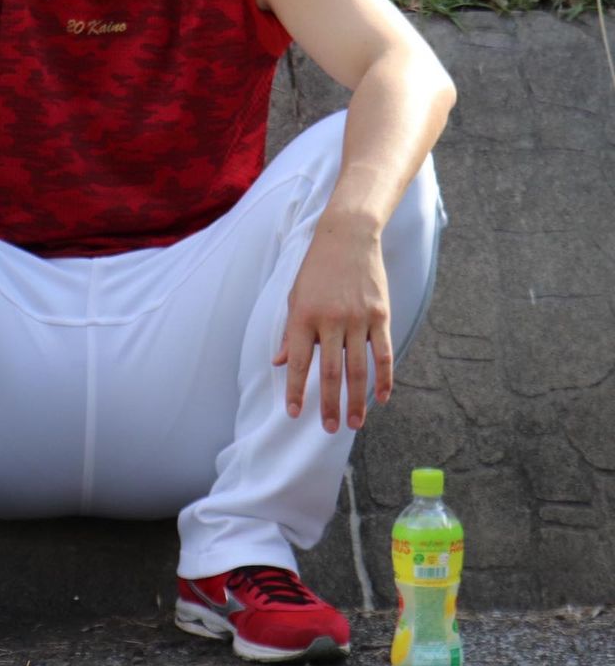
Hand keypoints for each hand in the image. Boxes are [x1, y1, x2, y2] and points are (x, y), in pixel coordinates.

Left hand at [272, 217, 391, 432]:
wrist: (347, 236)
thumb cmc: (316, 269)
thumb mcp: (295, 296)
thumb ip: (291, 332)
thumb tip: (280, 363)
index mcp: (304, 316)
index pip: (299, 362)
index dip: (296, 390)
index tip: (293, 414)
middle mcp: (330, 320)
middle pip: (330, 372)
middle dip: (329, 404)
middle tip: (330, 429)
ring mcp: (358, 318)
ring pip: (357, 369)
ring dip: (356, 400)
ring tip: (355, 423)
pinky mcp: (380, 315)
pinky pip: (383, 353)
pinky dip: (384, 378)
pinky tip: (381, 398)